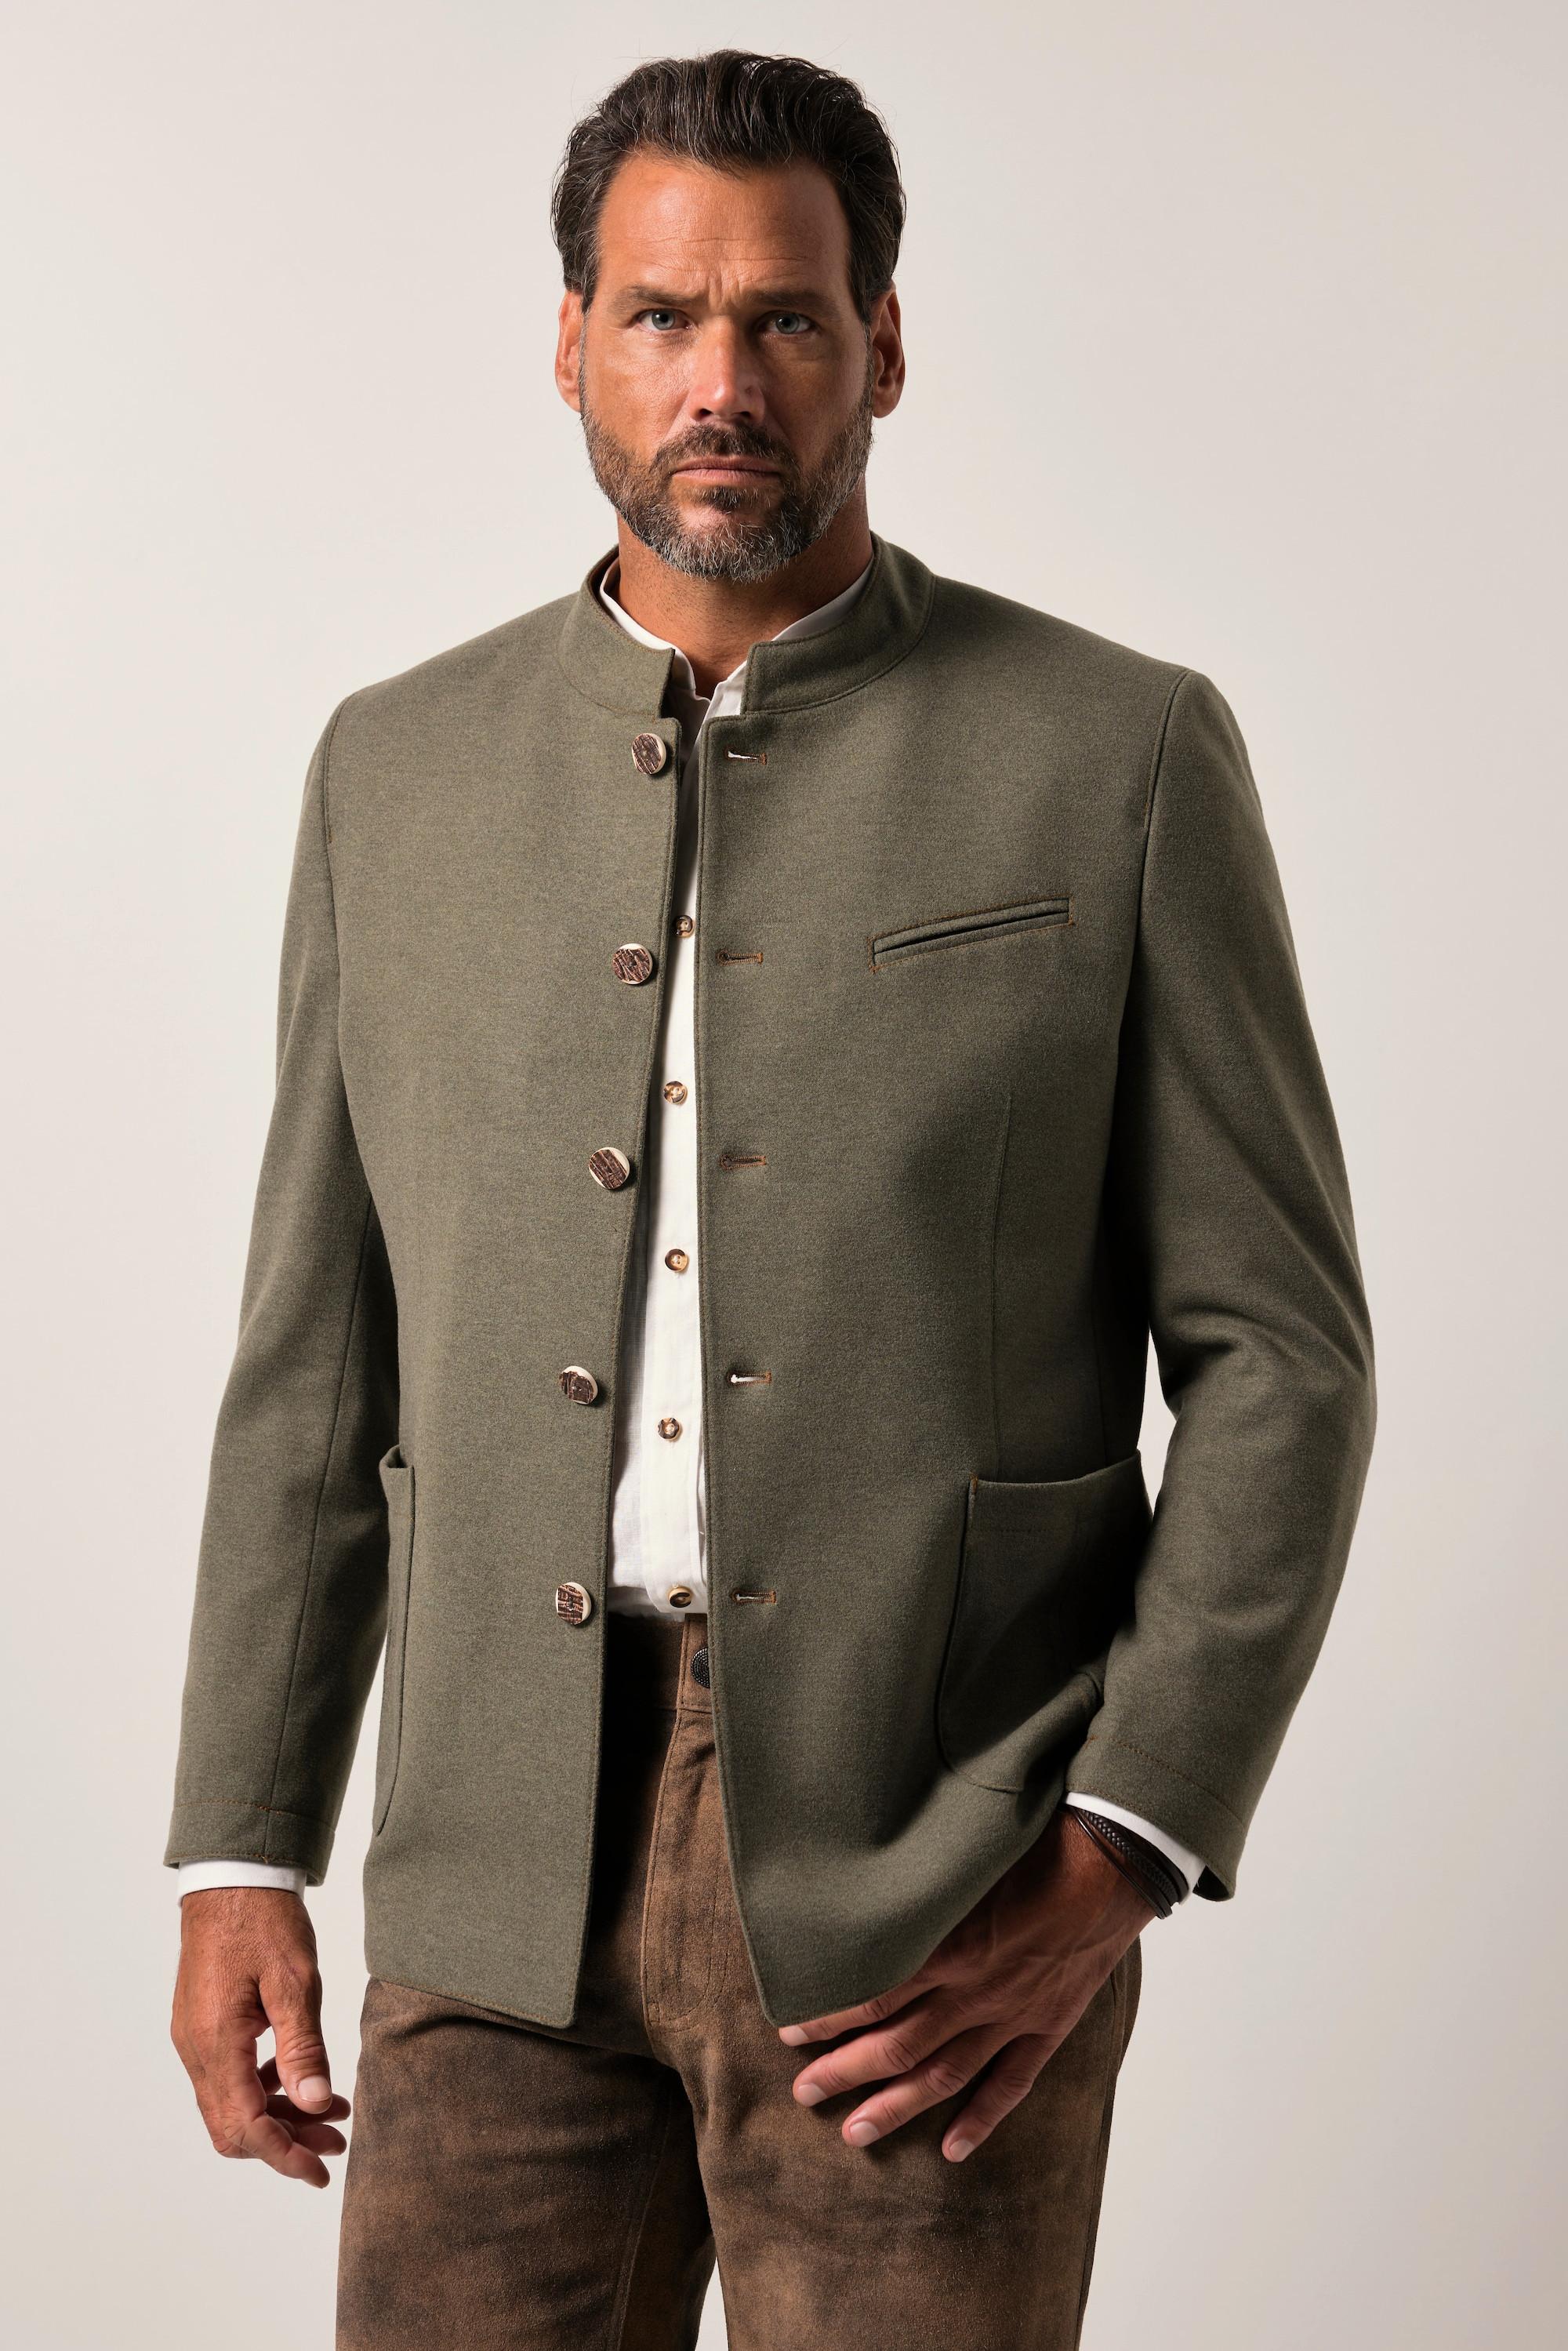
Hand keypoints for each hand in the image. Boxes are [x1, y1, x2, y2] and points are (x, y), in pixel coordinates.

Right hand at [171, 1887, 349, 2187]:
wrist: (232, 1877)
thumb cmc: (263, 1920)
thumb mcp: (294, 1981)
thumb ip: (303, 2047)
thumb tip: (315, 2106)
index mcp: (217, 2043)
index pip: (245, 2127)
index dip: (285, 2155)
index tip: (321, 2170)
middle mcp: (197, 2049)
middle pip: (233, 2126)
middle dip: (285, 2142)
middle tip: (335, 2141)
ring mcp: (196, 2039)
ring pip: (231, 2104)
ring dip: (279, 2115)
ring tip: (331, 2110)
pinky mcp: (204, 2026)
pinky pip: (229, 2077)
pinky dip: (265, 2088)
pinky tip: (301, 2076)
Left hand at [779, 1807, 1150, 2161]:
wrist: (1113, 1859)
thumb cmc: (1038, 1841)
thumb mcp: (966, 1856)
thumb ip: (920, 1884)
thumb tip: (865, 1884)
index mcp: (952, 1944)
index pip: (875, 1993)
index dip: (829, 2015)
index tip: (789, 2029)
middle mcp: (976, 1989)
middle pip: (898, 2044)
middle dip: (845, 2072)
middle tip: (803, 2093)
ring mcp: (1014, 2014)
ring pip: (945, 2073)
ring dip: (897, 2106)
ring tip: (854, 2133)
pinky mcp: (1048, 2025)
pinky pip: (1011, 2084)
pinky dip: (982, 2119)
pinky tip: (952, 2149)